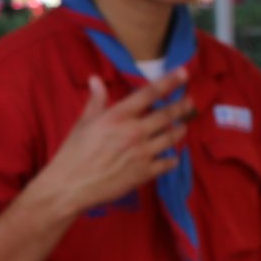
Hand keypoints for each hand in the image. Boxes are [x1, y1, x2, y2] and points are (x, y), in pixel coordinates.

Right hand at [35, 71, 193, 217]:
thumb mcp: (82, 124)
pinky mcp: (144, 172)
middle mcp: (134, 131)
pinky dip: (172, 159)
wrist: (69, 187)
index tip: (184, 73)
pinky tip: (172, 158)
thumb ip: (95, 101)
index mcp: (118, 117)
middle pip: (168, 114)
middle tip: (190, 102)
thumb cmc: (72, 154)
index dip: (170, 81)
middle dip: (182, 106)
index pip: (150, 93)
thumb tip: (96, 79)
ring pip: (172, 137)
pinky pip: (168, 163)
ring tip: (182, 127)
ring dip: (180, 130)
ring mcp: (142, 153)